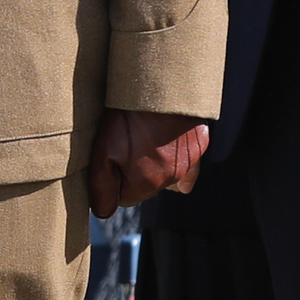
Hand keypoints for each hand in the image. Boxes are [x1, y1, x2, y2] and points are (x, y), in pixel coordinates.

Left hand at [87, 109, 208, 214]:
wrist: (158, 87)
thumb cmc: (127, 118)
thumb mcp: (102, 152)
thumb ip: (101, 188)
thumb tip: (103, 213)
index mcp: (145, 184)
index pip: (123, 198)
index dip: (113, 180)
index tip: (109, 159)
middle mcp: (169, 179)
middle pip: (145, 187)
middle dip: (133, 173)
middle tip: (124, 146)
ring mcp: (187, 164)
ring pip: (164, 176)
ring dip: (154, 165)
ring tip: (144, 141)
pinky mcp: (198, 147)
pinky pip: (189, 169)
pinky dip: (182, 169)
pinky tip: (176, 170)